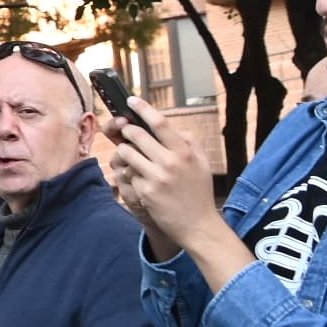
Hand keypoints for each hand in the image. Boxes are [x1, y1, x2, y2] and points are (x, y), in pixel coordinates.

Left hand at [105, 99, 225, 252]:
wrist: (197, 225)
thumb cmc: (198, 192)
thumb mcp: (201, 163)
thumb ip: (189, 142)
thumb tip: (174, 128)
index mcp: (184, 152)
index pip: (159, 123)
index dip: (142, 109)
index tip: (131, 101)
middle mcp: (170, 162)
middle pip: (136, 134)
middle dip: (127, 130)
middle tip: (125, 130)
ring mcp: (156, 177)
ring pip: (126, 153)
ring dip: (124, 151)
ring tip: (132, 156)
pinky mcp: (144, 192)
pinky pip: (127, 173)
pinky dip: (130, 173)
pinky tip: (139, 179)